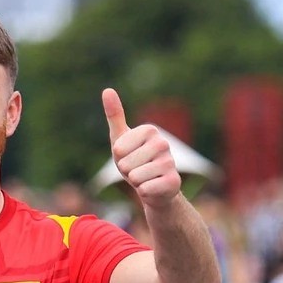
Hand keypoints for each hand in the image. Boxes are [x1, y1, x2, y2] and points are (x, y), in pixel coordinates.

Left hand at [104, 89, 181, 205]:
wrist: (154, 187)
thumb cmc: (135, 161)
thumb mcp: (120, 139)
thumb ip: (115, 115)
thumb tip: (107, 90)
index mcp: (149, 130)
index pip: (118, 148)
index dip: (119, 157)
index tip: (129, 156)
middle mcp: (163, 143)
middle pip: (126, 164)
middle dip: (127, 171)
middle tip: (137, 170)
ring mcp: (170, 162)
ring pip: (135, 177)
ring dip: (135, 182)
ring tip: (144, 178)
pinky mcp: (174, 182)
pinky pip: (145, 189)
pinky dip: (144, 192)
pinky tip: (153, 188)